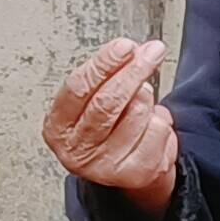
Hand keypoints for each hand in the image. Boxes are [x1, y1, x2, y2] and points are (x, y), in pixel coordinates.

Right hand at [43, 36, 179, 203]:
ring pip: (137, 112)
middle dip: (133, 71)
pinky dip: (162, 121)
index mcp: (57, 127)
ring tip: (142, 105)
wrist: (128, 169)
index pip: (78, 87)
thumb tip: (137, 52)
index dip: (103, 63)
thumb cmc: (107, 128)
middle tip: (152, 52)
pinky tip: (151, 128)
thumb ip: (108, 76)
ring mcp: (105, 166)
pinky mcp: (135, 174)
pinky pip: (158, 131)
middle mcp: (76, 151)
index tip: (124, 46)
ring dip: (148, 100)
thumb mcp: (95, 99)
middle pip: (107, 101)